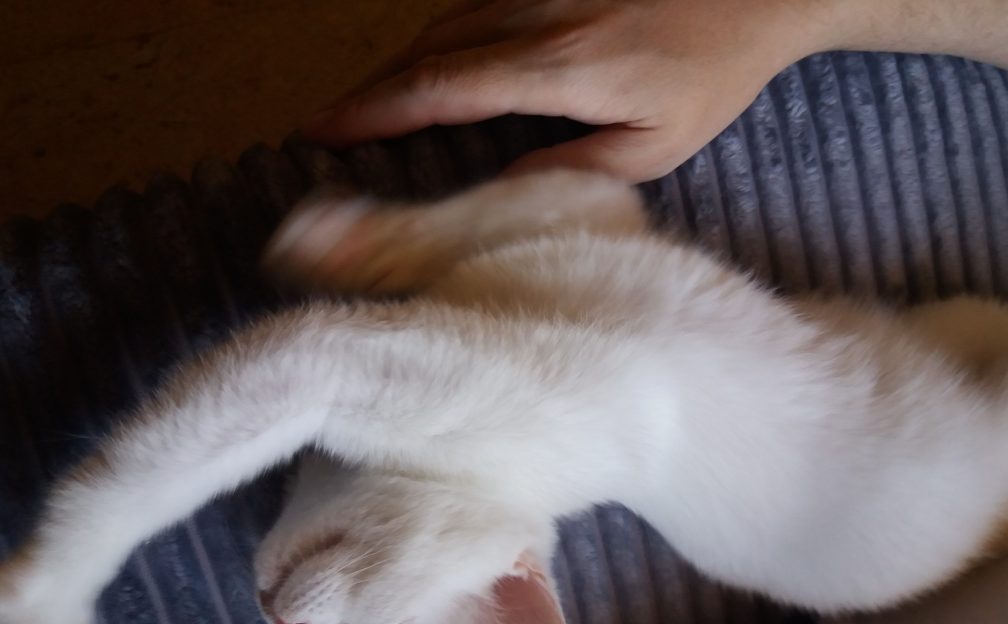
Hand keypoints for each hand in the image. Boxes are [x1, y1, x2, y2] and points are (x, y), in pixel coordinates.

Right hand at [303, 0, 831, 180]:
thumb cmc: (712, 72)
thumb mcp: (655, 145)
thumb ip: (576, 170)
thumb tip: (505, 191)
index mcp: (559, 65)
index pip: (443, 87)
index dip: (377, 111)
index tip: (327, 132)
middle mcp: (536, 17)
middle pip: (427, 51)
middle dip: (370, 91)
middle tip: (325, 127)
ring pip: (443, 25)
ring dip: (397, 68)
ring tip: (363, 108)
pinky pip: (470, 10)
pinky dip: (434, 46)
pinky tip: (420, 70)